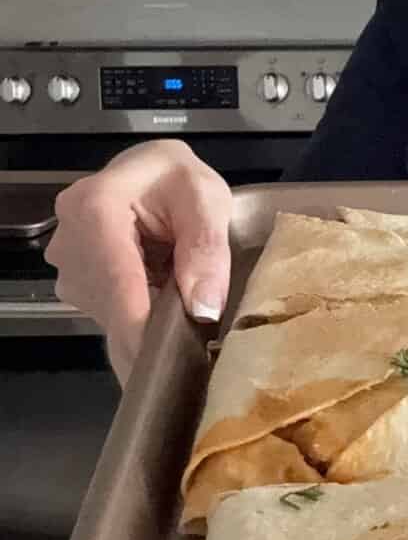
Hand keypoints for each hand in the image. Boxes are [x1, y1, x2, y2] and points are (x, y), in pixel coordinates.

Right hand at [45, 141, 232, 385]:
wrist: (149, 174)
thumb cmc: (178, 181)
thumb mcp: (206, 199)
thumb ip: (207, 248)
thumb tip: (202, 308)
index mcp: (96, 208)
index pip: (117, 280)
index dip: (140, 326)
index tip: (160, 365)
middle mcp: (71, 240)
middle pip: (111, 305)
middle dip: (153, 329)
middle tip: (197, 344)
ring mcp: (69, 265)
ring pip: (110, 316)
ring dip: (148, 322)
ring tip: (182, 307)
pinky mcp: (77, 284)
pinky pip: (110, 315)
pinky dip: (139, 318)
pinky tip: (162, 307)